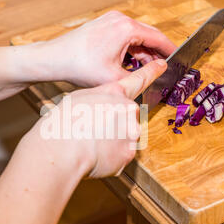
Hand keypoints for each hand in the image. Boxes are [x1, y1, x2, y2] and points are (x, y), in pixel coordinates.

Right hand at [21, 59, 166, 178]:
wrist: (61, 149)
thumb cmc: (62, 124)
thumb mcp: (78, 99)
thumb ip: (99, 100)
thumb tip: (104, 109)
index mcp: (113, 92)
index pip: (138, 79)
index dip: (151, 72)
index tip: (162, 65)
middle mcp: (127, 108)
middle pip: (127, 117)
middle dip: (114, 125)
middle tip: (93, 132)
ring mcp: (131, 131)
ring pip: (125, 137)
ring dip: (112, 142)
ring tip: (92, 145)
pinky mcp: (130, 152)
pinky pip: (122, 155)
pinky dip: (111, 158)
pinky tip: (96, 156)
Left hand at [43, 11, 175, 87]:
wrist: (55, 59)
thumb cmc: (80, 66)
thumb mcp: (116, 77)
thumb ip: (142, 76)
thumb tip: (159, 71)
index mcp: (126, 28)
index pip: (157, 38)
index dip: (170, 51)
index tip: (178, 60)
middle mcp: (120, 19)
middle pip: (147, 37)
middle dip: (154, 55)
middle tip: (161, 70)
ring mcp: (110, 20)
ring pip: (135, 37)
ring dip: (141, 54)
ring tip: (143, 71)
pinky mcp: (103, 25)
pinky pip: (124, 36)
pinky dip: (129, 50)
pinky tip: (129, 64)